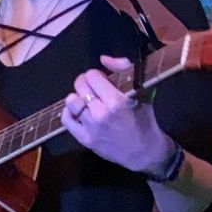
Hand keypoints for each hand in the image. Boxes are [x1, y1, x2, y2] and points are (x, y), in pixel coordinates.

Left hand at [61, 55, 176, 175]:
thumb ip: (124, 69)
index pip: (92, 76)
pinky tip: (79, 112)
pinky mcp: (85, 139)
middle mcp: (101, 113)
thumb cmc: (145, 119)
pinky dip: (70, 112)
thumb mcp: (142, 91)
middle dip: (86, 83)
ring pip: (71, 101)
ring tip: (87, 101)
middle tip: (94, 89)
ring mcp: (91, 127)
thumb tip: (103, 59)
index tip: (103, 81)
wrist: (144, 152)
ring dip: (78, 97)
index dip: (97, 75)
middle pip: (80, 85)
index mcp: (116, 100)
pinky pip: (66, 120)